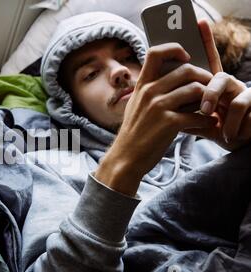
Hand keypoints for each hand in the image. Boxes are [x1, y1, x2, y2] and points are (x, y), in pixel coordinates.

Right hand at [96, 43, 216, 195]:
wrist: (125, 158)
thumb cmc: (134, 133)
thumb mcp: (135, 106)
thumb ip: (150, 90)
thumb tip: (174, 78)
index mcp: (142, 85)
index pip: (155, 52)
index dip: (174, 48)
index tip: (186, 57)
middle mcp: (149, 92)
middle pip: (186, 70)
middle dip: (204, 77)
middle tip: (209, 87)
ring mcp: (158, 107)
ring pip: (196, 89)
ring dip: (208, 99)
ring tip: (209, 107)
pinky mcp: (168, 123)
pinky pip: (197, 115)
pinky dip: (207, 120)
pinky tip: (207, 123)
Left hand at [184, 20, 250, 149]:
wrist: (239, 144)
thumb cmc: (218, 130)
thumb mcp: (198, 121)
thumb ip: (183, 112)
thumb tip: (161, 107)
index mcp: (212, 86)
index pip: (208, 60)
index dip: (205, 42)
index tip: (199, 23)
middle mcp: (228, 84)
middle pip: (215, 75)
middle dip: (207, 92)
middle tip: (202, 108)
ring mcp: (242, 91)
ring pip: (228, 88)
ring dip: (217, 107)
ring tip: (211, 119)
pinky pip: (240, 108)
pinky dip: (230, 126)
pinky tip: (227, 135)